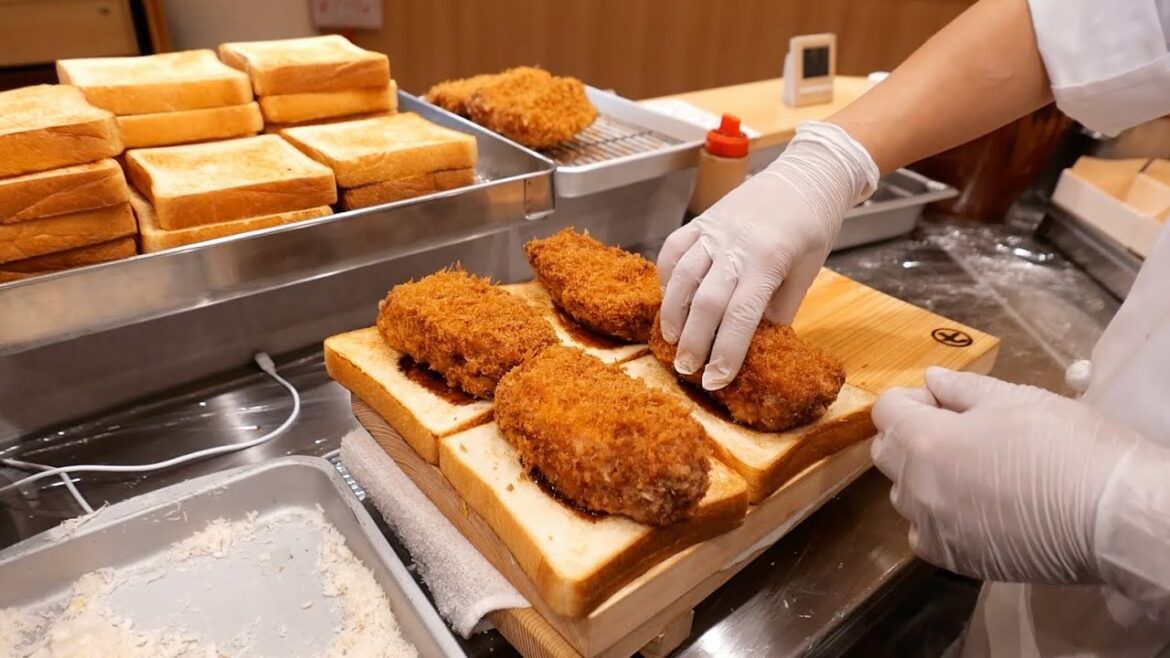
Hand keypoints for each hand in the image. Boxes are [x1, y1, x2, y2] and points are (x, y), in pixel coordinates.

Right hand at [657, 121, 877, 389]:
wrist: (807, 174)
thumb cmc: (813, 226)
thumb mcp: (807, 272)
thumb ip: (780, 308)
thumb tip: (756, 342)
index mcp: (769, 260)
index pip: (741, 316)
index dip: (725, 352)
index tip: (716, 379)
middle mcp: (737, 245)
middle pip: (705, 301)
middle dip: (693, 341)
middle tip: (686, 369)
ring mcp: (715, 229)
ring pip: (682, 276)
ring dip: (672, 313)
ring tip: (670, 339)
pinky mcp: (702, 219)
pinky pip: (674, 249)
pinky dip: (666, 276)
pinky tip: (668, 298)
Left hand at [871, 367, 1142, 583]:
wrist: (1111, 516)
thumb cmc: (1065, 446)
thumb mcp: (1016, 399)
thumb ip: (962, 389)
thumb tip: (931, 380)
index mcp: (925, 442)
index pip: (885, 411)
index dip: (911, 399)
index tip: (946, 401)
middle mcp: (916, 489)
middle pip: (887, 453)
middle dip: (910, 435)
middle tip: (957, 430)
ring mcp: (933, 529)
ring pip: (904, 495)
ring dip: (922, 477)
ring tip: (970, 471)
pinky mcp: (956, 561)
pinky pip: (923, 535)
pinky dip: (935, 519)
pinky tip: (971, 509)